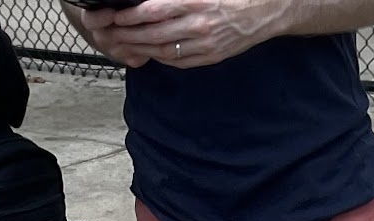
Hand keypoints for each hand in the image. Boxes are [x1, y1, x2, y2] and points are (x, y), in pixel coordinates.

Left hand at [69, 0, 288, 67]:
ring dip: (139, 48)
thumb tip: (147, 1)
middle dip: (127, 35)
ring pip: (163, 49)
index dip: (128, 16)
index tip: (112, 15)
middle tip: (109, 33)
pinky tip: (147, 52)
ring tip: (122, 44)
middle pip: (152, 33)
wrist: (263, 11)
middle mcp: (198, 23)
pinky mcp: (211, 56)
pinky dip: (159, 57)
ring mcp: (205, 43)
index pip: (151, 10)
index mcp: (193, 1)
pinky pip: (179, 61)